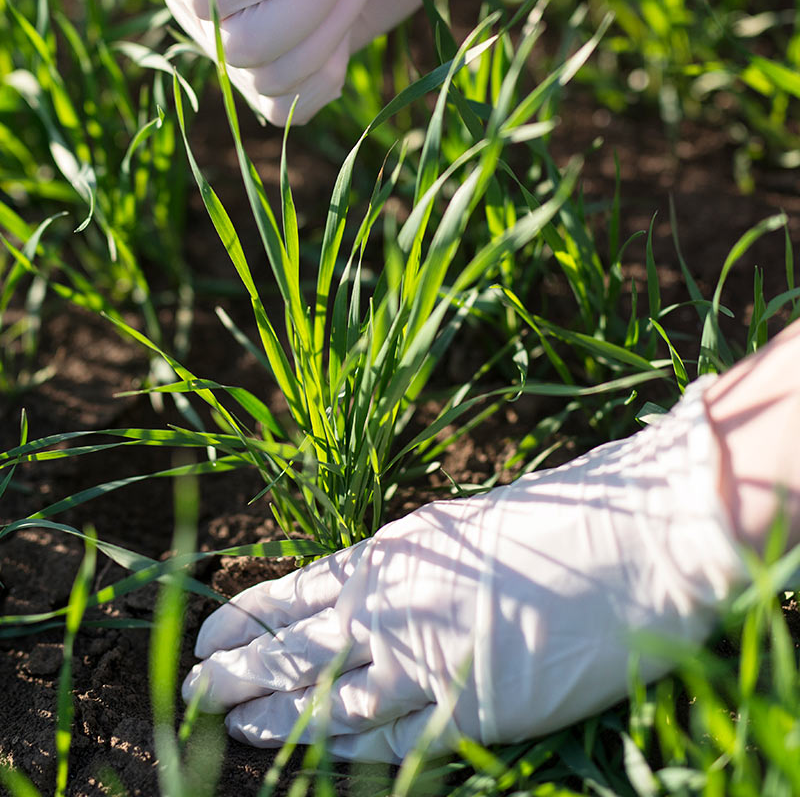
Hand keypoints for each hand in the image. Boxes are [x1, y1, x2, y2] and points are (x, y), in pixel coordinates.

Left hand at [183, 380, 745, 762]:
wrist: (632, 540)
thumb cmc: (559, 519)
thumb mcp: (465, 528)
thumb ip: (413, 562)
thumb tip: (369, 584)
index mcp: (395, 553)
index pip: (298, 591)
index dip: (249, 615)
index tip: (209, 631)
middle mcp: (397, 605)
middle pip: (294, 649)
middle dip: (238, 671)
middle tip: (189, 690)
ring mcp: (429, 660)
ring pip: (327, 698)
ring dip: (273, 715)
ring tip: (229, 727)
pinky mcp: (470, 708)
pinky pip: (392, 739)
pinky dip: (349, 749)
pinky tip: (315, 758)